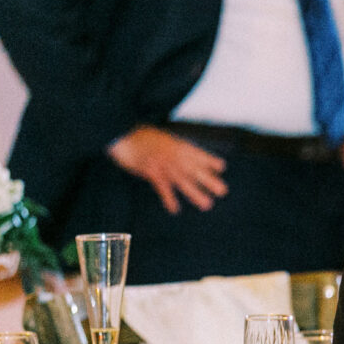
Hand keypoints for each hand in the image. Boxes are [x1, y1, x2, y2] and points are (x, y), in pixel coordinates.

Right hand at [106, 125, 227, 213]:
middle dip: (209, 180)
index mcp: (176, 145)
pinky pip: (162, 187)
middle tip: (223, 191)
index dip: (210, 160)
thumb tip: (184, 155)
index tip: (222, 167)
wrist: (120, 134)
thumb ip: (173, 147)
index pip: (197, 153)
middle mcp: (173, 155)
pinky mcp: (150, 171)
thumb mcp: (160, 138)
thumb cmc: (138, 137)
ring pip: (183, 180)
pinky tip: (174, 209)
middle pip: (195, 169)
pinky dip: (168, 199)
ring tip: (207, 205)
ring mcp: (163, 163)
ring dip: (195, 193)